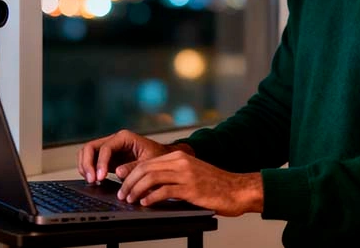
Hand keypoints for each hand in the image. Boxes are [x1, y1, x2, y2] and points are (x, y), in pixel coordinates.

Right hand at [77, 129, 177, 183]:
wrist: (162, 159)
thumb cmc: (157, 158)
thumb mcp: (149, 163)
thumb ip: (134, 167)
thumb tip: (118, 172)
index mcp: (124, 137)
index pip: (106, 148)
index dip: (101, 163)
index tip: (100, 177)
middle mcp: (114, 141)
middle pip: (90, 147)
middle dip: (87, 164)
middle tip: (91, 180)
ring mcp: (109, 149)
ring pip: (87, 153)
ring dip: (85, 166)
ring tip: (91, 181)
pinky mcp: (107, 159)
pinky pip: (91, 161)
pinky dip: (88, 170)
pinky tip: (93, 180)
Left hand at [116, 150, 263, 216]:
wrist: (237, 190)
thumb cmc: (215, 185)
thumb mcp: (191, 174)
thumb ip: (172, 175)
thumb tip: (149, 185)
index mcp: (179, 156)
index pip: (147, 162)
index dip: (131, 173)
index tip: (122, 184)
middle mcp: (181, 161)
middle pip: (145, 168)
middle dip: (129, 182)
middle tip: (122, 194)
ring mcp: (186, 174)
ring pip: (151, 178)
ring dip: (136, 190)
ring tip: (130, 200)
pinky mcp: (191, 188)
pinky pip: (164, 191)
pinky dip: (151, 197)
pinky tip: (146, 203)